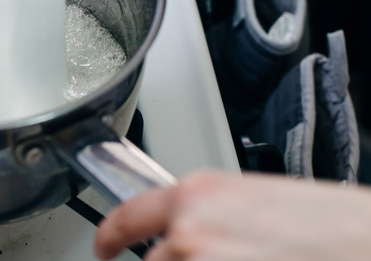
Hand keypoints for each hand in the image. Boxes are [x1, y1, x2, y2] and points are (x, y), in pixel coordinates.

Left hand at [95, 170, 370, 259]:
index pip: (129, 214)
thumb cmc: (335, 225)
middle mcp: (191, 229)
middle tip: (231, 259)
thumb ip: (214, 213)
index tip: (104, 247)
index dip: (109, 236)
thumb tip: (194, 230)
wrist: (370, 243)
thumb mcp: (260, 201)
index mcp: (200, 193)